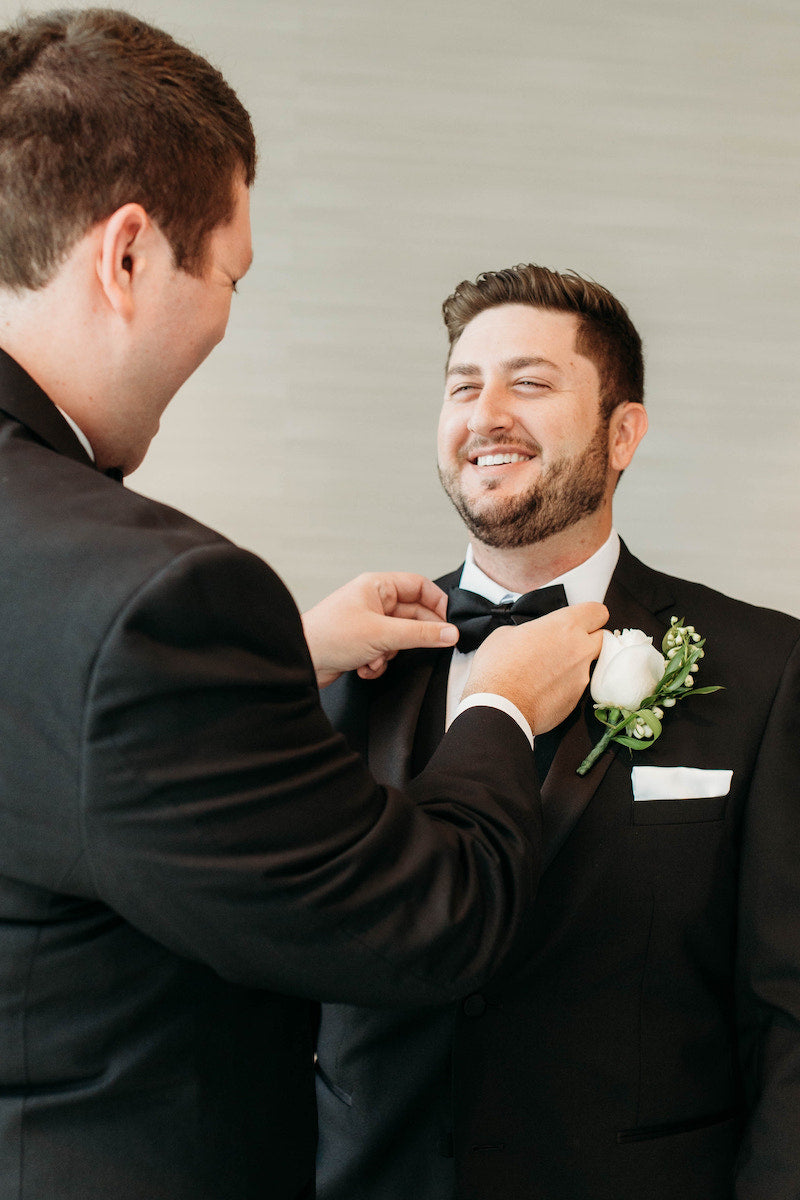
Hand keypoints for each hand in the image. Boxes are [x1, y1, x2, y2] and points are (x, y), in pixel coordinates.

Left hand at [302, 572, 458, 687]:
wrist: (300, 660)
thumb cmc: (329, 636)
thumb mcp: (382, 634)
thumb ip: (420, 635)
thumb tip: (449, 633)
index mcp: (377, 587)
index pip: (419, 586)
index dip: (437, 603)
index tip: (449, 622)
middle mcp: (373, 602)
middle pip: (412, 616)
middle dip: (411, 637)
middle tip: (425, 648)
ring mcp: (368, 623)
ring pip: (400, 638)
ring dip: (390, 654)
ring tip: (376, 657)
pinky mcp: (362, 643)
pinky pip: (385, 652)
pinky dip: (378, 663)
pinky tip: (364, 666)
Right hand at [462, 602, 607, 734]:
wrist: (498, 707)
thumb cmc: (498, 669)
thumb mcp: (506, 634)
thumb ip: (530, 630)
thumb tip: (532, 636)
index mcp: (564, 626)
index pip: (597, 611)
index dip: (590, 614)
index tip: (584, 618)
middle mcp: (579, 649)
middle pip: (602, 637)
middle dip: (589, 639)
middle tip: (568, 643)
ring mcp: (581, 676)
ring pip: (588, 664)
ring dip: (574, 664)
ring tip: (547, 671)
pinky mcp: (576, 699)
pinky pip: (576, 687)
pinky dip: (564, 686)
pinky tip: (544, 689)